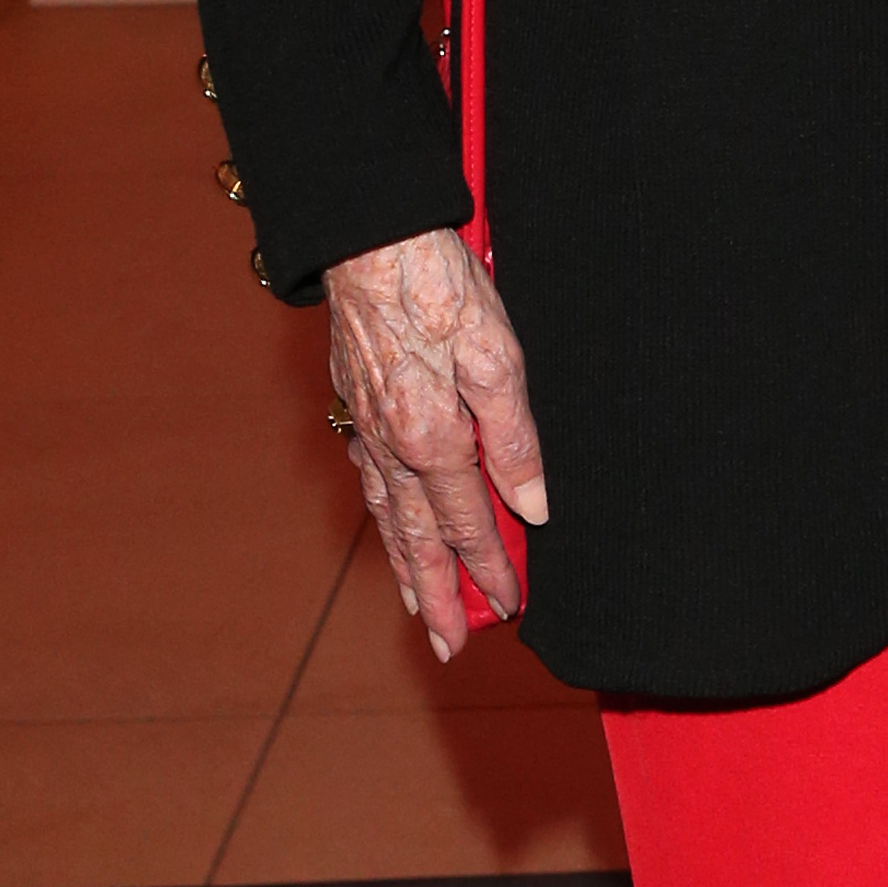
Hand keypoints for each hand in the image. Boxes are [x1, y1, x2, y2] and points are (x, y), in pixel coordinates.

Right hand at [323, 227, 549, 658]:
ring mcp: (369, 428)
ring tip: (420, 609)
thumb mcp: (497, 357)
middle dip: (439, 597)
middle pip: (421, 538)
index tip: (511, 607)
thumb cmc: (438, 287)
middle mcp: (393, 446)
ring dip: (408, 567)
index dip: (492, 569)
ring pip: (390, 516)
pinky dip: (384, 519)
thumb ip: (515, 438)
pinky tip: (391, 529)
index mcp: (433, 439)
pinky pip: (372, 482)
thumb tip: (530, 507)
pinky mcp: (357, 404)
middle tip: (450, 648)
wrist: (369, 238)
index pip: (470, 523)